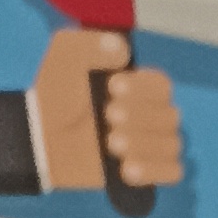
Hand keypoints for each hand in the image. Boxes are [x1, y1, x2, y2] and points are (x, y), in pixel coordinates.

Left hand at [28, 26, 182, 196]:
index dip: (144, 88)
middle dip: (139, 117)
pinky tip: (127, 169)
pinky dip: (154, 170)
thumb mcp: (67, 54)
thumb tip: (121, 50)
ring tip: (110, 143)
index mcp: (138, 85)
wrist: (43, 135)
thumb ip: (91, 44)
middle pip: (171, 116)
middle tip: (107, 116)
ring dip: (142, 143)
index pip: (163, 85)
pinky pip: (174, 172)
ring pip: (172, 144)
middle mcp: (149, 114)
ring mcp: (149, 145)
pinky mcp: (146, 173)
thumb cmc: (56, 93)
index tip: (113, 87)